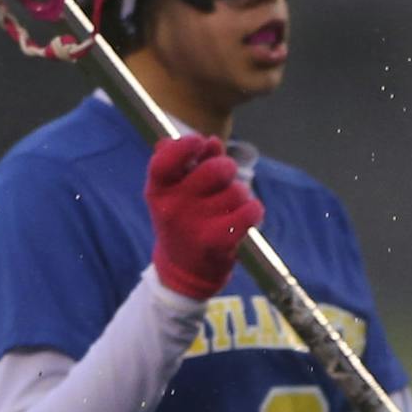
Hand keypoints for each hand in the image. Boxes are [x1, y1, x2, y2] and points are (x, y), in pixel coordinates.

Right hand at [145, 135, 263, 300]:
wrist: (183, 269)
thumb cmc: (183, 217)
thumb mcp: (175, 190)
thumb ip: (190, 162)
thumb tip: (211, 142)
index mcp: (158, 189)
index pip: (166, 160)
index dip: (187, 145)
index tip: (200, 142)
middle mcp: (173, 207)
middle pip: (216, 170)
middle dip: (227, 168)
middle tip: (224, 177)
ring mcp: (195, 225)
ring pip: (238, 191)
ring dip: (240, 194)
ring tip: (228, 205)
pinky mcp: (217, 242)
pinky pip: (251, 211)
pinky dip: (253, 210)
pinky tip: (244, 216)